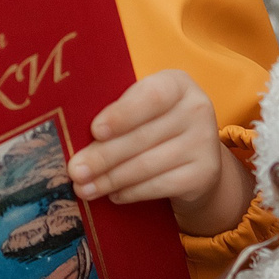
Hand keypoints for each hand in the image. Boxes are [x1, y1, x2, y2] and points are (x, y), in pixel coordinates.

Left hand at [68, 71, 250, 235]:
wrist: (197, 158)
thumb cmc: (154, 125)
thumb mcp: (141, 109)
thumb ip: (116, 116)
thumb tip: (74, 143)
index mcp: (176, 84)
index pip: (152, 96)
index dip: (122, 114)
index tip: (95, 131)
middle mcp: (197, 109)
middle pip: (142, 136)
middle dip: (103, 156)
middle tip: (74, 171)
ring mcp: (204, 143)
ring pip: (147, 164)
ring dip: (110, 179)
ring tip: (83, 188)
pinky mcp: (204, 174)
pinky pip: (159, 185)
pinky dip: (131, 192)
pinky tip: (112, 195)